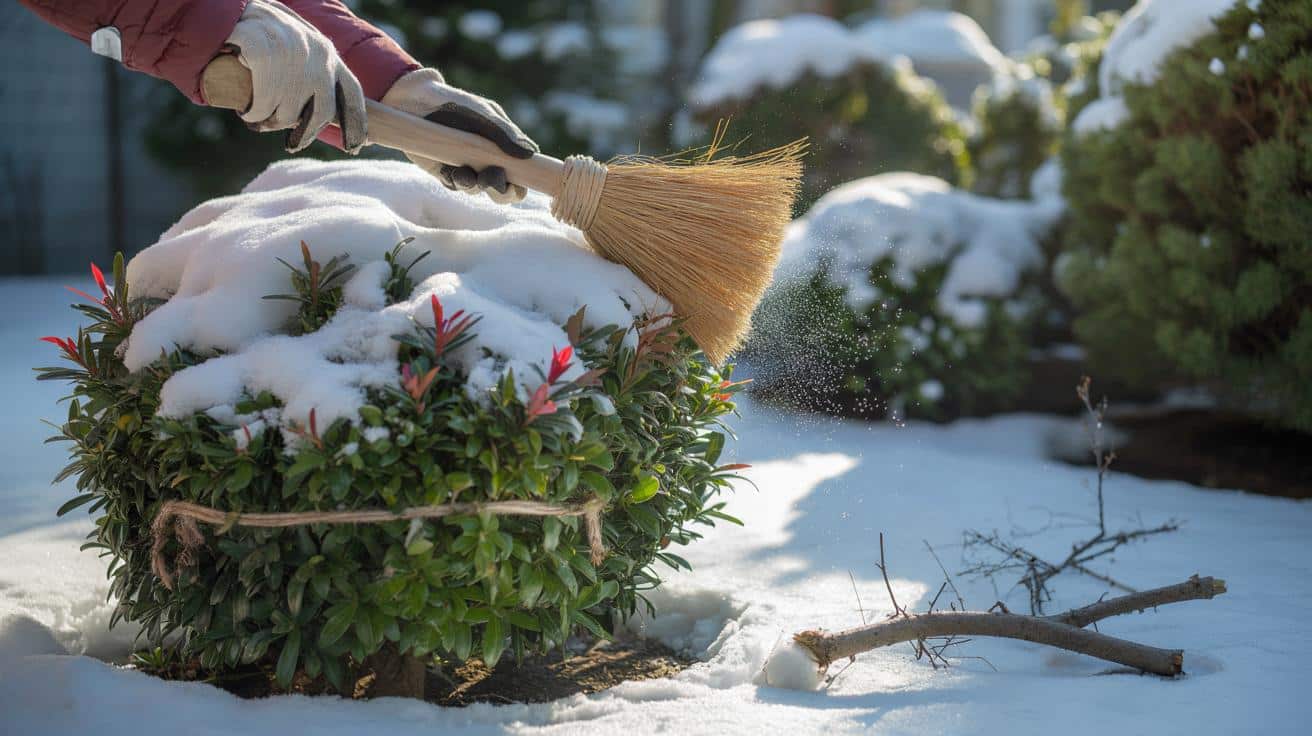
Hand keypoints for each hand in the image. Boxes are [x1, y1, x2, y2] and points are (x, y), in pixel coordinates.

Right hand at [225, 0, 366, 153]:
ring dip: (271, 122)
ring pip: (288, 115)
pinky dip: (252, 115)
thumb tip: (324, 111)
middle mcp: (317, 57)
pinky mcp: (266, 59)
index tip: (354, 146)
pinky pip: (263, 107)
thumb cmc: (262, 30)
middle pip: (321, 114)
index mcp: (327, 53)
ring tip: (257, 115)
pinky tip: (245, 112)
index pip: (351, 93)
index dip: (355, 123)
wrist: (232, 7)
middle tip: (290, 141)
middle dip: (305, 133)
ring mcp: (293, 58)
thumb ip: (312, 67)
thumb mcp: (296, 44)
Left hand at [382, 68, 538, 203]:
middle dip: (499, 191)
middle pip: (502, 193)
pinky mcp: (445, 174)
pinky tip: (451, 170)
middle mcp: (487, 163)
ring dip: (474, 185)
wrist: (417, 101)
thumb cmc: (456, 104)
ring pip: (477, 191)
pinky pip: (456, 187)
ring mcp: (467, 169)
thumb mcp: (484, 114)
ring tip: (464, 171)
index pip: (520, 177)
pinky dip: (456, 181)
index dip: (521, 185)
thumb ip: (506, 133)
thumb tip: (531, 153)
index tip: (517, 182)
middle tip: (491, 177)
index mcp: (503, 149)